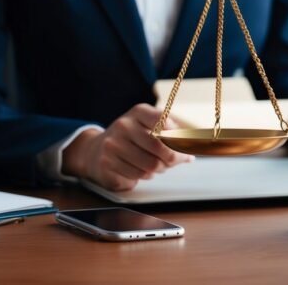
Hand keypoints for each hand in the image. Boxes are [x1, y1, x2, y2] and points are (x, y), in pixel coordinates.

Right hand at [62, 104, 193, 190]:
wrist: (96, 150)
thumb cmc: (132, 139)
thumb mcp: (149, 128)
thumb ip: (172, 136)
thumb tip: (191, 153)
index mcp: (139, 112)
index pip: (164, 122)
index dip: (177, 137)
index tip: (183, 145)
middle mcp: (124, 125)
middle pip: (161, 148)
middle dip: (172, 159)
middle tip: (175, 161)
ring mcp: (113, 144)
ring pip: (151, 165)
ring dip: (159, 169)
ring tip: (156, 165)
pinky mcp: (107, 162)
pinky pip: (138, 175)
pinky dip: (146, 175)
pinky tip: (142, 169)